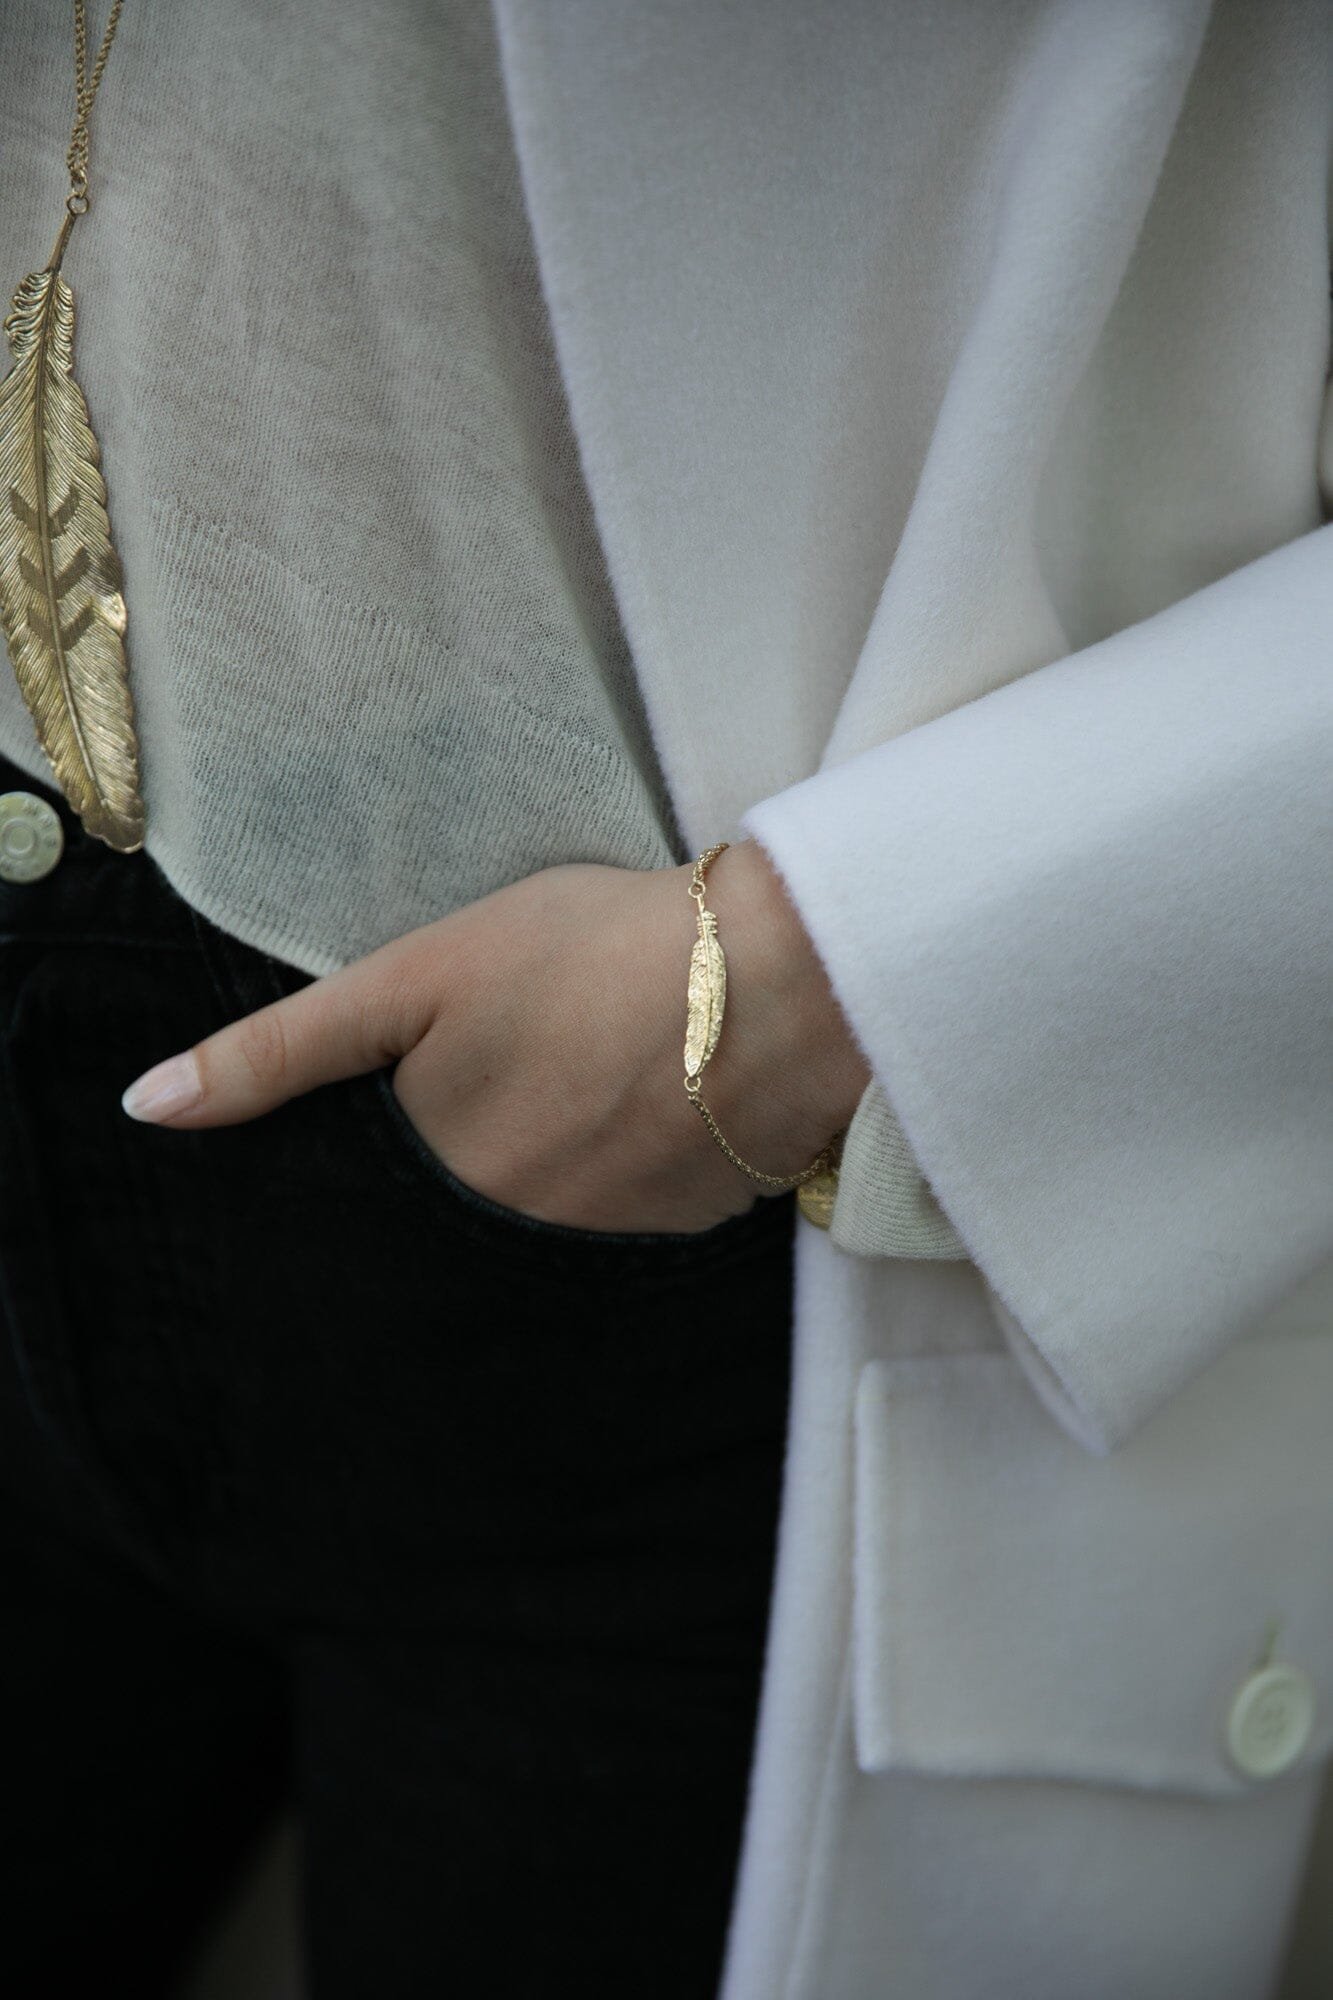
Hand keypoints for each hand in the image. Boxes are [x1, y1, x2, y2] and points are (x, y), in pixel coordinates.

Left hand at [119, 841, 870, 1233]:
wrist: (784, 979)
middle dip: (472, 1145)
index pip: (376, 1190)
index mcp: (439, 1176)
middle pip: (458, 1205)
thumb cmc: (594, 953)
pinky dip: (621, 1162)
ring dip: (549, 1156)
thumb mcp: (419, 974)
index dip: (392, 1133)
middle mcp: (512, 1235)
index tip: (438, 1082)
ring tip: (589, 1067)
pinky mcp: (684, 1227)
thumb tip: (147, 1111)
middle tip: (525, 1062)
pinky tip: (650, 1094)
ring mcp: (604, 1241)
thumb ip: (284, 1050)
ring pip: (540, 1211)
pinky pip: (621, 1211)